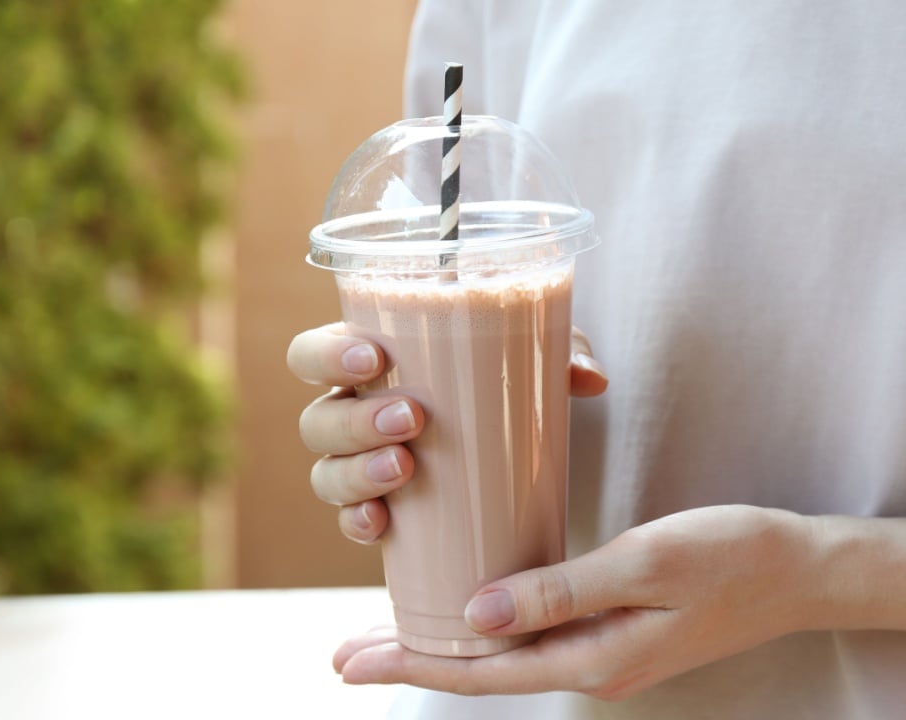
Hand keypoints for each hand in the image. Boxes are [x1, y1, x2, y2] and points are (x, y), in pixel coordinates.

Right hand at [286, 323, 608, 543]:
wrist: (518, 454)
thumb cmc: (507, 385)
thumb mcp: (534, 361)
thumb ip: (562, 353)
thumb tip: (590, 378)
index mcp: (369, 363)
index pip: (314, 353)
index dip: (328, 354)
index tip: (375, 358)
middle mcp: (352, 415)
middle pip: (317, 419)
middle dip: (356, 419)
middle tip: (413, 418)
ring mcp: (360, 467)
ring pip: (327, 473)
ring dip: (358, 472)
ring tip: (407, 467)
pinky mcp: (383, 512)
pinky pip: (352, 521)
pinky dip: (358, 523)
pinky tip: (379, 524)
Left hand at [332, 505, 814, 699]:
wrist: (801, 571)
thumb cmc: (732, 555)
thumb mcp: (647, 562)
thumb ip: (562, 591)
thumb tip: (476, 614)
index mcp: (594, 658)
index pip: (482, 672)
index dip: (411, 664)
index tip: (350, 658)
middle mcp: (593, 666)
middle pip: (486, 670)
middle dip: (415, 659)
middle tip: (347, 652)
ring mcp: (607, 653)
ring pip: (510, 655)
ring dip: (451, 644)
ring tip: (396, 629)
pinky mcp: (618, 631)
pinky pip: (540, 636)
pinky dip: (495, 625)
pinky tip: (477, 605)